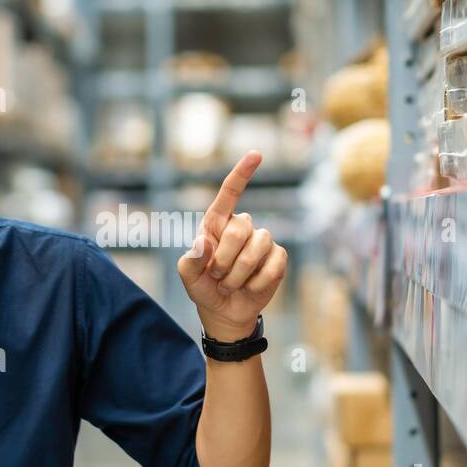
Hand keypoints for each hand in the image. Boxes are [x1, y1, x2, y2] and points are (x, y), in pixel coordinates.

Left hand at [178, 150, 288, 340]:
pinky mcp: (278, 258)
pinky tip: (250, 287)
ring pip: (258, 247)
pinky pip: (273, 266)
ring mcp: (262, 242)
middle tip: (217, 277)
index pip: (229, 193)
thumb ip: (191, 260)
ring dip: (240, 274)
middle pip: (241, 229)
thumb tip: (205, 241)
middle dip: (226, 260)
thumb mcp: (188, 276)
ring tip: (231, 284)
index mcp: (216, 224)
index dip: (242, 174)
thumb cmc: (203, 287)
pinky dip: (257, 282)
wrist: (224, 311)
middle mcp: (241, 227)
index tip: (256, 154)